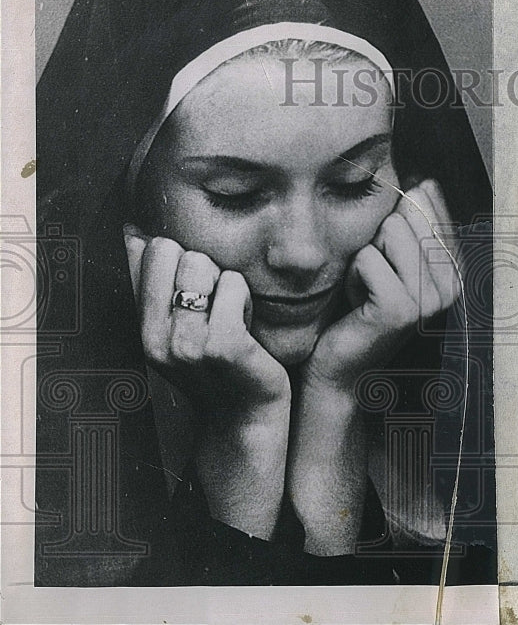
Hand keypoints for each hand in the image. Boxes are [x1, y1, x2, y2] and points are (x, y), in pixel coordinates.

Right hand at [123, 225, 290, 417]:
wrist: (244, 420)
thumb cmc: (217, 366)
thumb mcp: (175, 328)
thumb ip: (154, 285)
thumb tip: (134, 235)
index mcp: (142, 328)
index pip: (149, 251)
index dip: (181, 259)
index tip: (194, 294)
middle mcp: (156, 337)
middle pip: (178, 252)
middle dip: (205, 269)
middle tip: (216, 308)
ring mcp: (187, 344)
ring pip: (205, 264)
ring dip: (228, 286)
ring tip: (232, 319)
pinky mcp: (223, 346)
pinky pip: (234, 284)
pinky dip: (246, 299)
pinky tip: (247, 329)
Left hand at [301, 178, 458, 391]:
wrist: (342, 366)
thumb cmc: (362, 306)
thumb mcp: (391, 257)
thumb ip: (411, 222)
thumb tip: (423, 181)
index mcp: (457, 266)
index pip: (431, 203)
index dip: (396, 218)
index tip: (390, 261)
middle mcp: (453, 283)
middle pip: (407, 213)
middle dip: (378, 240)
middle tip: (375, 279)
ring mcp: (431, 298)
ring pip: (388, 231)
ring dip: (364, 258)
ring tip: (368, 290)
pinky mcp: (402, 308)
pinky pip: (366, 257)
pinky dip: (353, 276)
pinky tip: (360, 303)